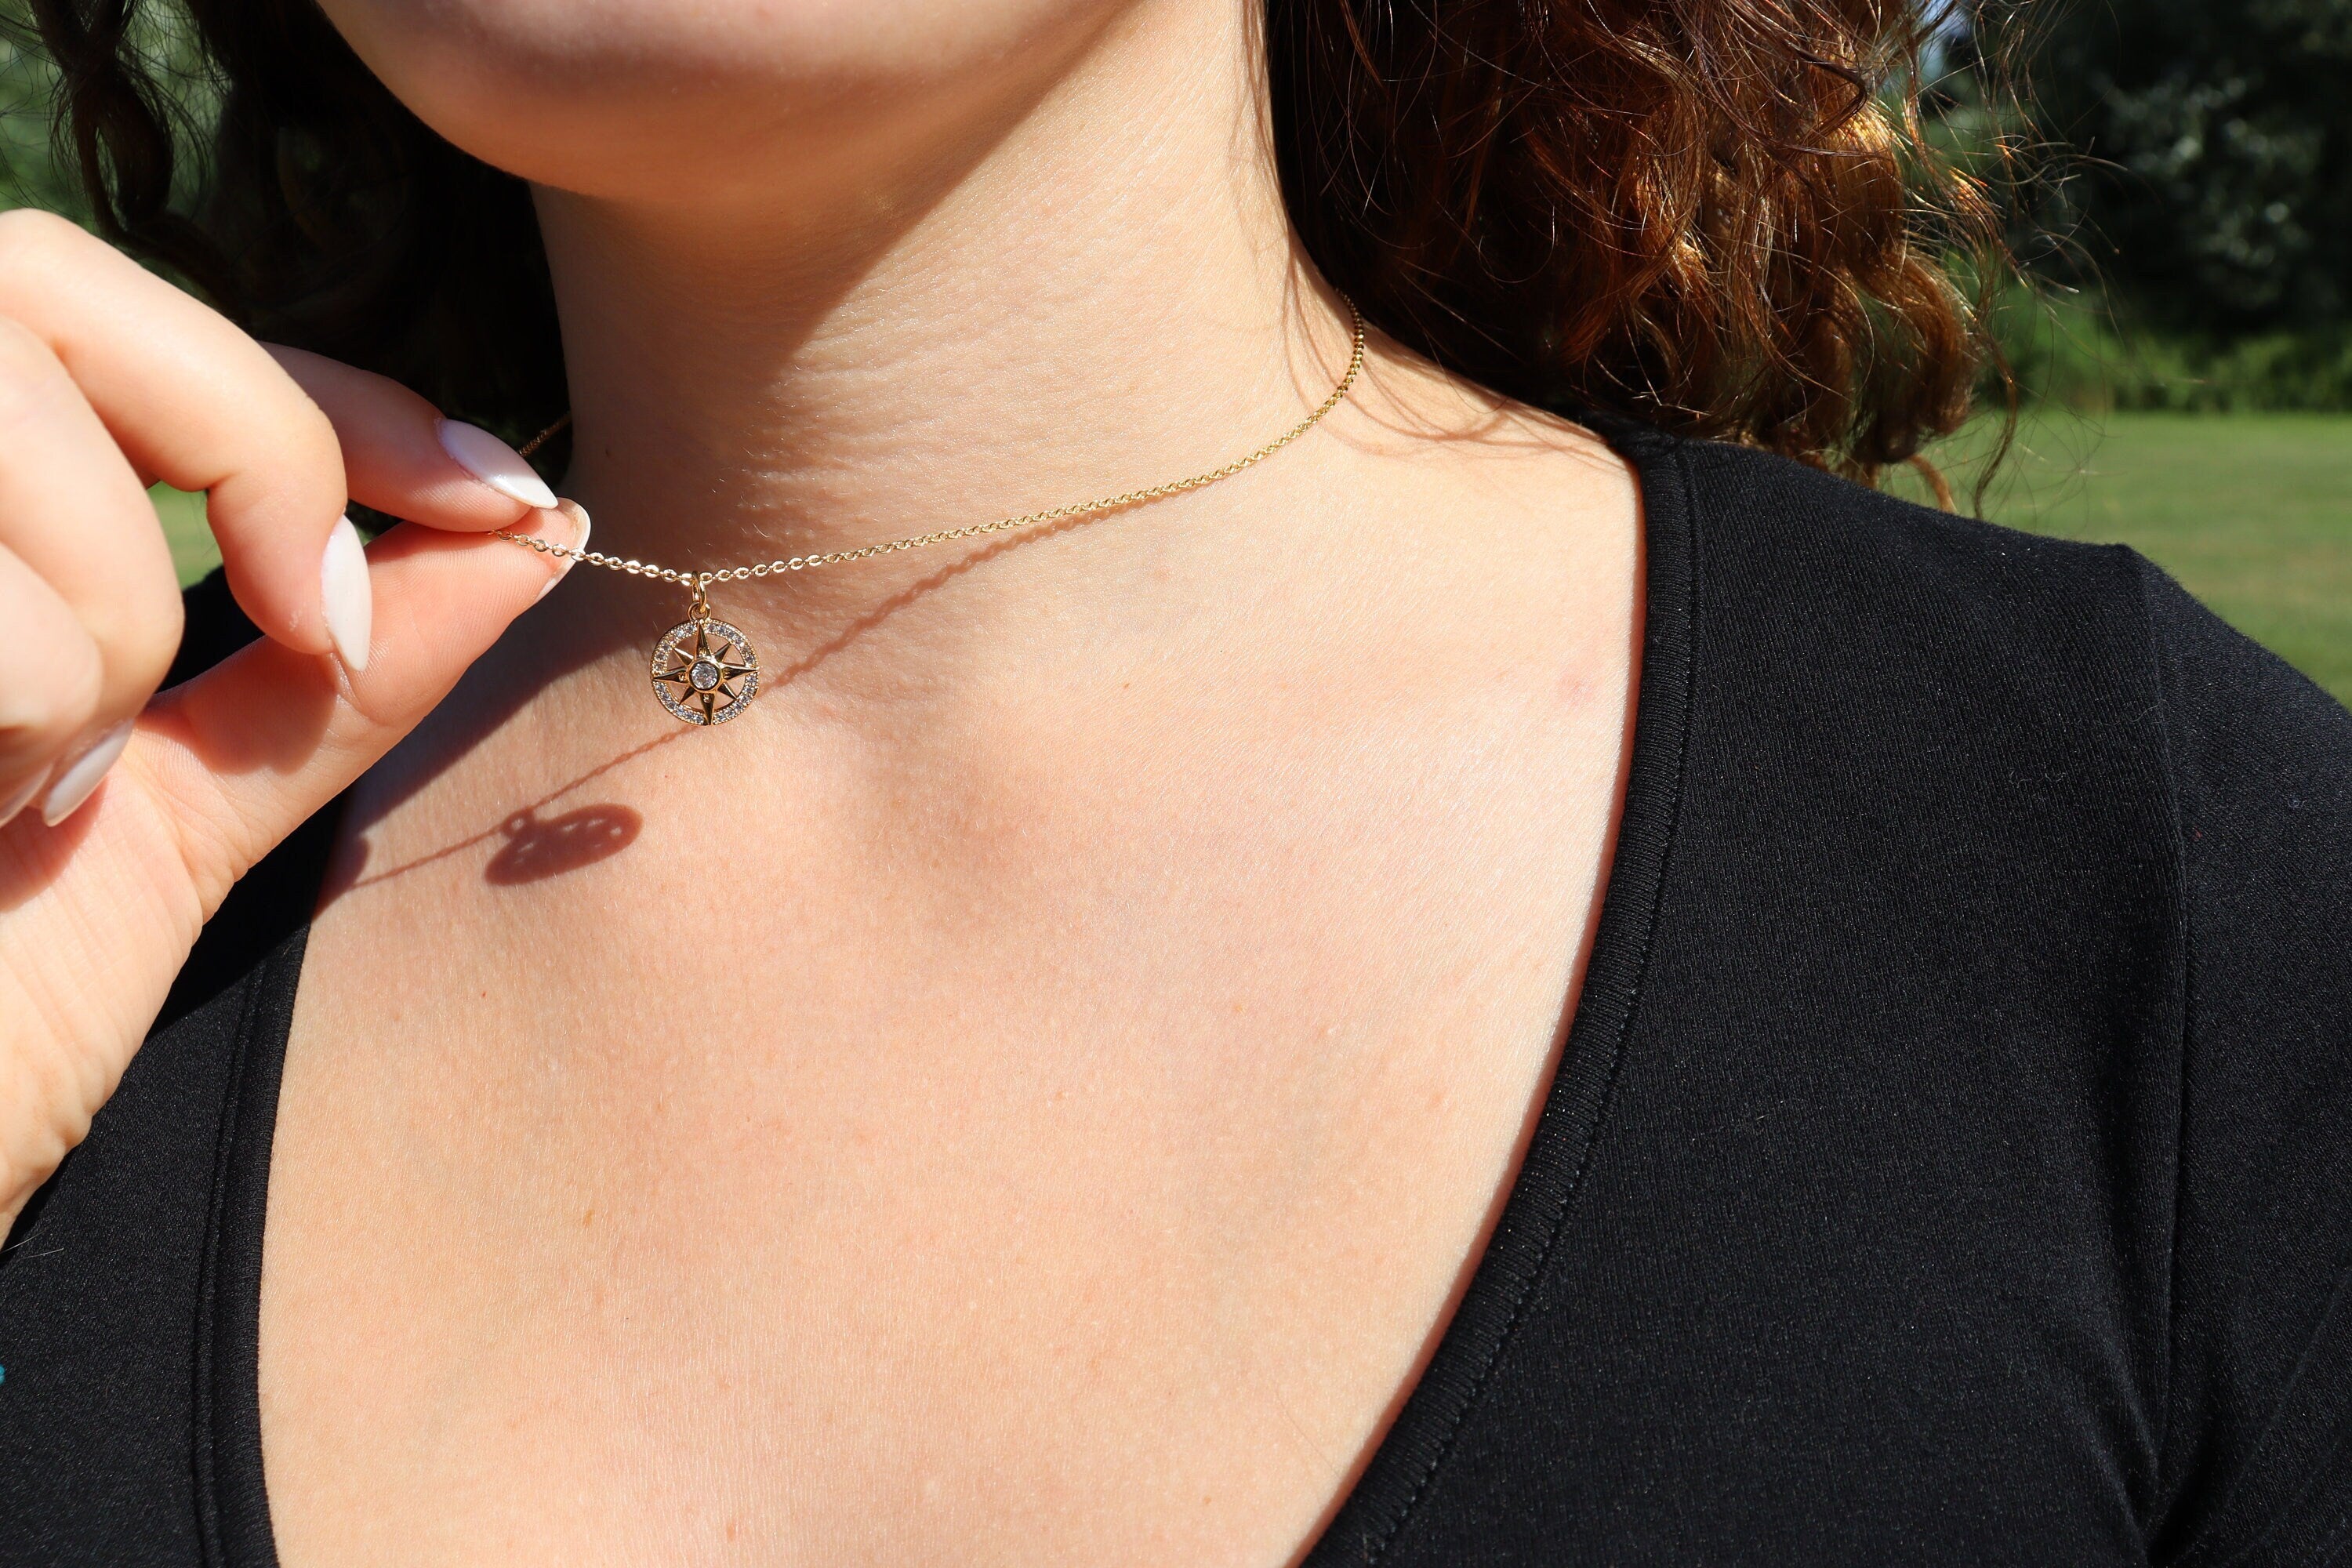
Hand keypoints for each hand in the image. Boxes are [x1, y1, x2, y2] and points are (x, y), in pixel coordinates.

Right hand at [0, 210, 581, 1230]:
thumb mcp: (177, 815)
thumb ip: (334, 666)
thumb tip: (529, 533)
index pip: (130, 320)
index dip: (339, 393)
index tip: (511, 497)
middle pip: (46, 285)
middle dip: (241, 454)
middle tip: (299, 626)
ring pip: (16, 433)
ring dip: (93, 648)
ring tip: (20, 791)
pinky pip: (4, 627)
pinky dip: (19, 734)